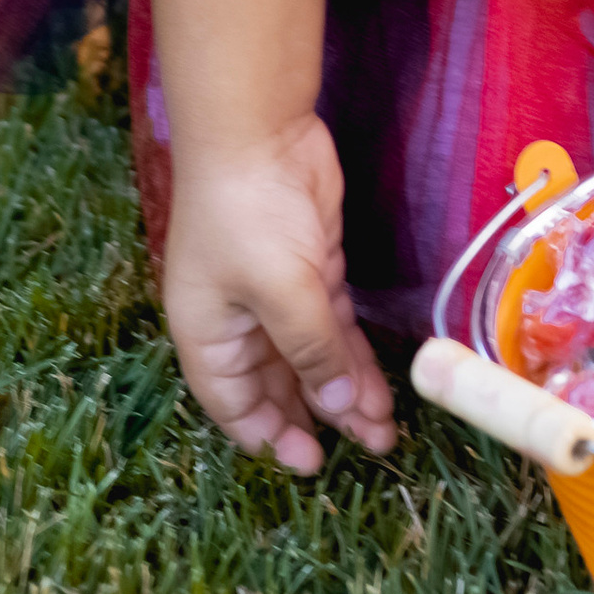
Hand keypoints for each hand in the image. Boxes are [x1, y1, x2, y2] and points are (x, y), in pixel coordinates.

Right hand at [161, 117, 399, 476]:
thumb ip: (312, 352)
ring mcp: (276, 291)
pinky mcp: (311, 266)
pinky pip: (332, 324)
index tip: (312, 463)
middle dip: (322, 417)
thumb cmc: (248, 215)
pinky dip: (353, 352)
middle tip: (371, 447)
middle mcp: (238, 321)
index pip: (235, 405)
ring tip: (385, 427)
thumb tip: (341, 408)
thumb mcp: (280, 291)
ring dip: (346, 390)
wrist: (257, 129)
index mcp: (208, 334)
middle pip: (279, 385)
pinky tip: (378, 381)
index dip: (270, 436)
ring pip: (312, 357)